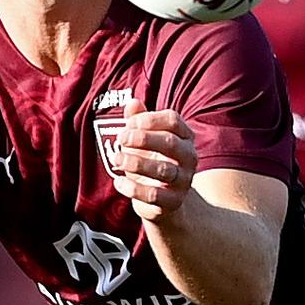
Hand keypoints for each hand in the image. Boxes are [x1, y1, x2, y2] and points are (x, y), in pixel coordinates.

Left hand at [109, 99, 197, 221]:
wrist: (161, 201)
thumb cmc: (151, 160)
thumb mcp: (143, 139)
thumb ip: (137, 120)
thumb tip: (133, 102)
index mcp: (185, 136)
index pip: (172, 120)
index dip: (148, 119)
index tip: (128, 124)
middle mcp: (189, 157)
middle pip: (170, 142)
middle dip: (141, 138)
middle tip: (120, 138)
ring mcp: (184, 181)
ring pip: (162, 169)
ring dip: (134, 162)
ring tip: (115, 159)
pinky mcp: (174, 202)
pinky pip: (154, 195)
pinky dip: (132, 188)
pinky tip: (118, 182)